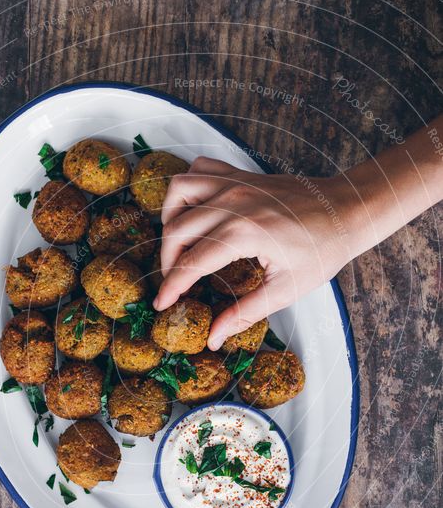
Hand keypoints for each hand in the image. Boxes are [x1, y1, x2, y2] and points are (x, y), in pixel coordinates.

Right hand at [153, 157, 357, 349]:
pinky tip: (194, 210)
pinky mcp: (241, 174)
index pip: (192, 263)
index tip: (161, 304)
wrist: (346, 212)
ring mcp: (236, 182)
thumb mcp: (285, 290)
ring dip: (170, 218)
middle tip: (175, 282)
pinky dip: (188, 186)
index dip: (172, 287)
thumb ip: (244, 313)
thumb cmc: (322, 251)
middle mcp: (234, 202)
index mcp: (244, 233)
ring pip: (179, 190)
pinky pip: (199, 169)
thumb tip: (214, 338)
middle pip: (177, 229)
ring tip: (178, 244)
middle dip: (168, 260)